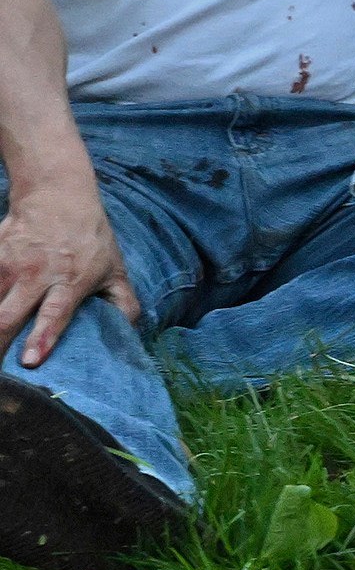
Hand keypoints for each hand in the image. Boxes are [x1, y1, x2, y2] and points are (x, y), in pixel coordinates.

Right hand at [0, 186, 139, 367]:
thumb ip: (122, 303)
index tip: (30, 361)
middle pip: (8, 316)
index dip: (42, 337)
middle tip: (2, 373)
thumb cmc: (90, 239)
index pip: (55, 313)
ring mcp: (8, 266)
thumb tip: (127, 335)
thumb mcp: (114, 269)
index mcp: (70, 280)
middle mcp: (35, 275)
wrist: (56, 196)